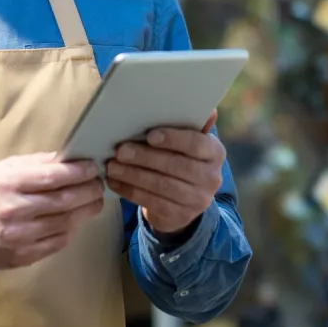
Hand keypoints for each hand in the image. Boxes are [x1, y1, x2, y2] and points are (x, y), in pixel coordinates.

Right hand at [0, 154, 103, 270]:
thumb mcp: (2, 169)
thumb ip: (34, 162)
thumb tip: (66, 157)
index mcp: (9, 183)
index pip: (52, 176)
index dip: (78, 172)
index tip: (92, 168)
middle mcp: (15, 209)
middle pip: (64, 200)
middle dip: (88, 191)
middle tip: (99, 184)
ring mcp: (21, 235)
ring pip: (65, 222)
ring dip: (86, 210)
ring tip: (95, 201)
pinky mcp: (25, 255)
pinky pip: (58, 241)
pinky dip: (72, 229)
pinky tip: (77, 219)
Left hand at [106, 113, 225, 235]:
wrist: (185, 201)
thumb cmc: (182, 159)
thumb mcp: (190, 143)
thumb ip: (192, 126)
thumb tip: (208, 110)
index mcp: (215, 153)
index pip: (196, 144)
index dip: (173, 139)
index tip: (150, 135)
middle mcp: (211, 177)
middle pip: (176, 165)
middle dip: (145, 157)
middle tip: (121, 151)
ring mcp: (197, 200)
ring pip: (161, 185)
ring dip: (133, 175)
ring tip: (112, 167)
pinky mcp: (180, 216)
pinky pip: (151, 202)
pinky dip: (130, 191)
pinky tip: (115, 182)